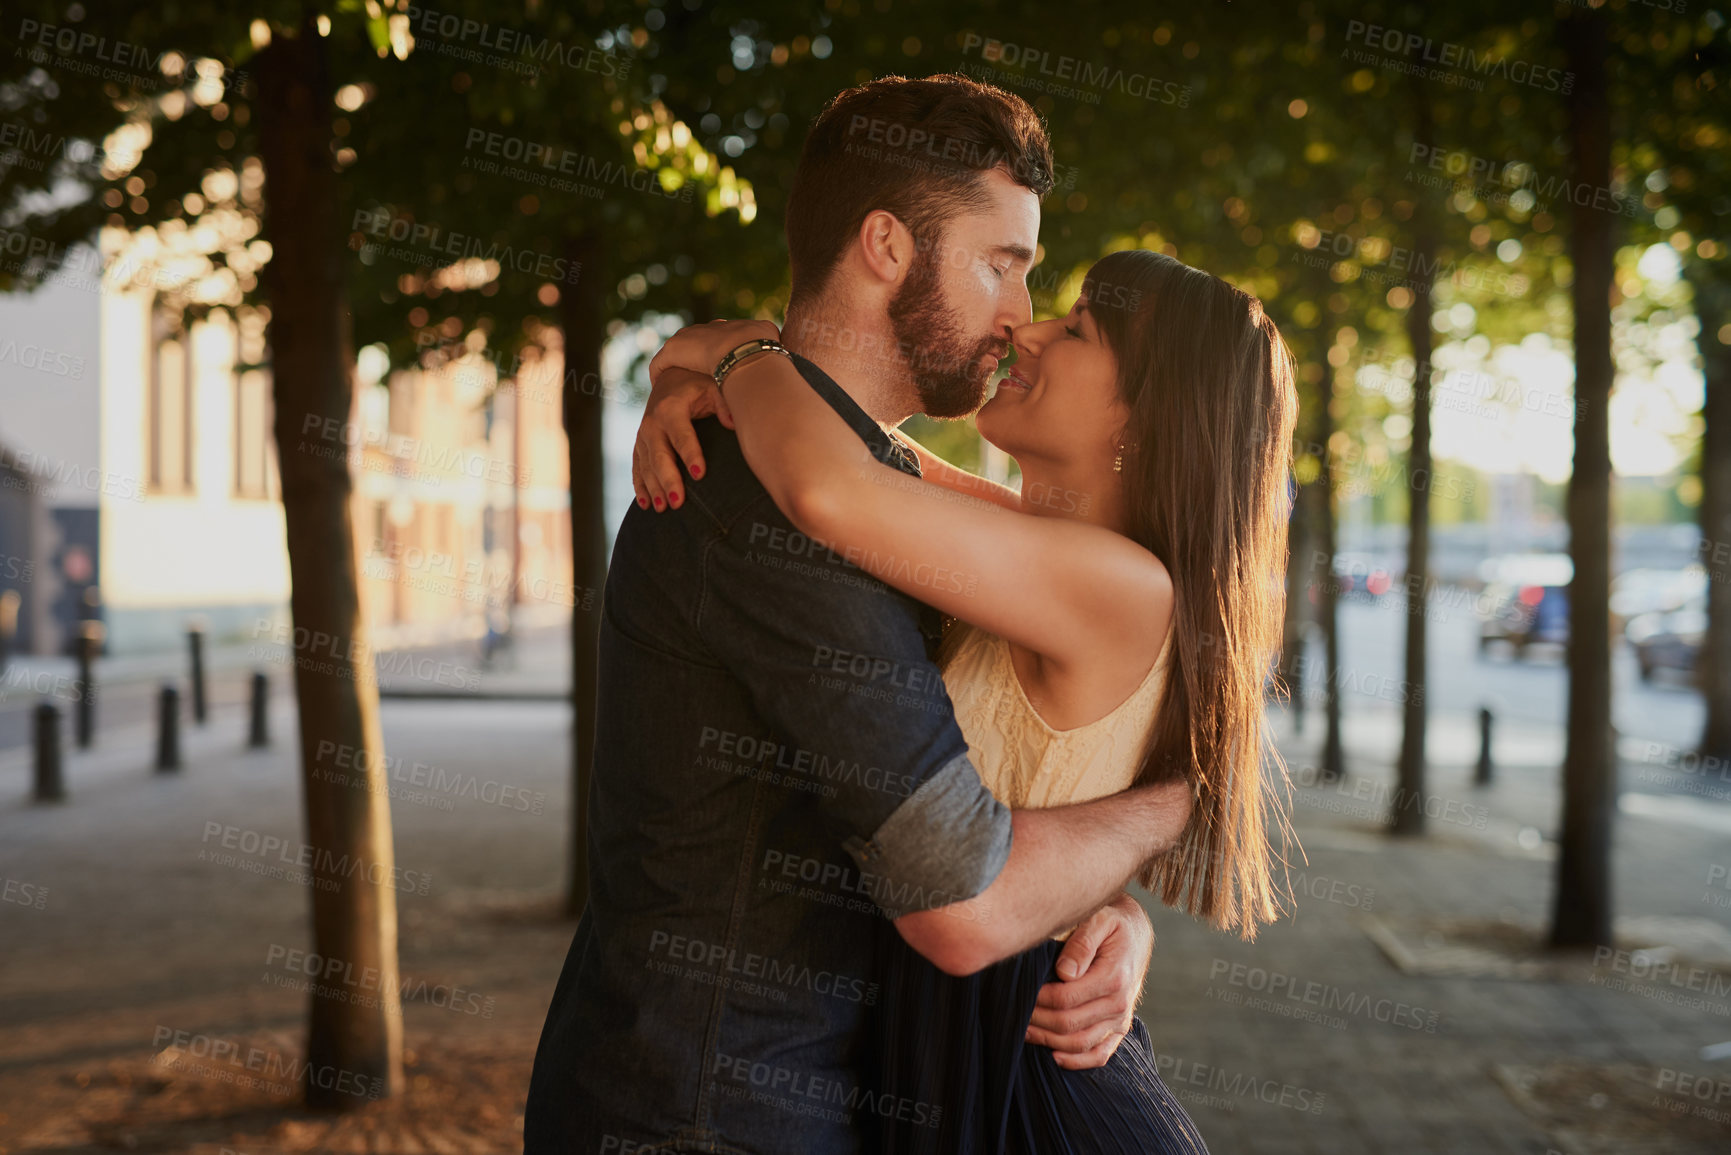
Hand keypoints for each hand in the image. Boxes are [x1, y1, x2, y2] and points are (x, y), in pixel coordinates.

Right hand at [632, 367, 731, 511]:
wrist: (670, 376)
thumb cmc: (697, 384)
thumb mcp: (712, 386)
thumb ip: (723, 403)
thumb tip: (733, 423)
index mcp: (670, 408)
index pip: (682, 436)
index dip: (691, 454)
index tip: (700, 474)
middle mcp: (652, 422)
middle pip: (660, 456)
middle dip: (668, 480)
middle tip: (678, 502)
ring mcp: (643, 434)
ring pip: (646, 465)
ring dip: (654, 488)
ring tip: (664, 509)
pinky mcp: (640, 443)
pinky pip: (637, 466)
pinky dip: (640, 486)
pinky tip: (646, 504)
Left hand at [646, 317, 779, 387]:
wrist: (745, 348)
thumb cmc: (763, 352)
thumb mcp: (775, 349)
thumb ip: (776, 354)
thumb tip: (788, 367)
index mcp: (729, 329)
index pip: (719, 339)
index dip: (716, 354)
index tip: (715, 368)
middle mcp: (706, 329)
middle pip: (696, 343)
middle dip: (693, 358)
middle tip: (691, 377)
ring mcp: (689, 338)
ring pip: (677, 353)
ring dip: (675, 368)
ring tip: (672, 385)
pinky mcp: (674, 350)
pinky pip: (661, 364)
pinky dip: (659, 374)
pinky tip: (659, 387)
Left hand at [1024, 893, 1151, 1069]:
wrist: (1135, 934)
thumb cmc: (1111, 923)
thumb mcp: (1099, 919)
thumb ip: (1082, 943)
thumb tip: (1064, 972)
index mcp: (1113, 977)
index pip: (1065, 998)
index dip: (1037, 1000)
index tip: (1019, 992)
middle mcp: (1119, 1003)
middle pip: (1069, 1024)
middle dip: (1037, 1021)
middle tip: (1012, 1012)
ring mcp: (1120, 1019)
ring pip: (1080, 1043)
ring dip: (1049, 1041)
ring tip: (1024, 1031)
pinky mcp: (1119, 1028)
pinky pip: (1100, 1054)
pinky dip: (1077, 1061)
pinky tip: (1054, 1056)